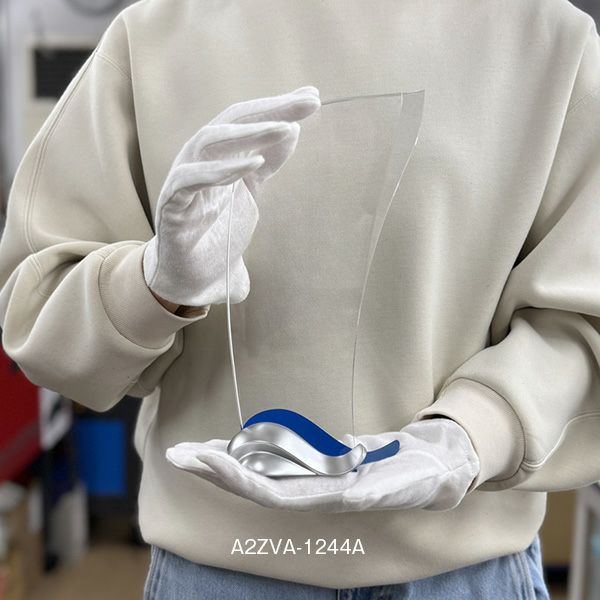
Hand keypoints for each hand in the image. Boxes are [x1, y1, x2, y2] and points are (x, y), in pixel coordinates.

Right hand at [143, 85, 320, 306]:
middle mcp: (199, 161)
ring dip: (249, 132)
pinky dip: (221, 169)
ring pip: (210, 140)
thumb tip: (293, 131)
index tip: (313, 98)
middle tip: (308, 102)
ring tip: (285, 128)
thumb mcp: (252, 194)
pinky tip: (253, 164)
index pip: (247, 121)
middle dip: (271, 109)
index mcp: (218, 157)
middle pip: (232, 121)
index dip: (279, 107)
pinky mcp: (172, 206)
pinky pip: (191, 179)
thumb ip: (269, 165)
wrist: (190, 280)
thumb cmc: (219, 237)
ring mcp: (183, 181)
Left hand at [165, 419, 479, 511]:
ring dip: (227, 463)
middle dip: (217, 471)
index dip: (241, 478)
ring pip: (263, 475)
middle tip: (178, 453)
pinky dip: (252, 456)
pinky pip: (279, 463)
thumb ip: (384, 483)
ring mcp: (318, 480)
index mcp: (336, 497)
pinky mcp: (322, 466)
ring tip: (191, 450)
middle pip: (257, 485)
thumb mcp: (413, 479)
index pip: (277, 492)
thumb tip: (355, 481)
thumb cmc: (429, 476)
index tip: (207, 462)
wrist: (438, 471)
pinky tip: (230, 449)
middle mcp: (319, 493)